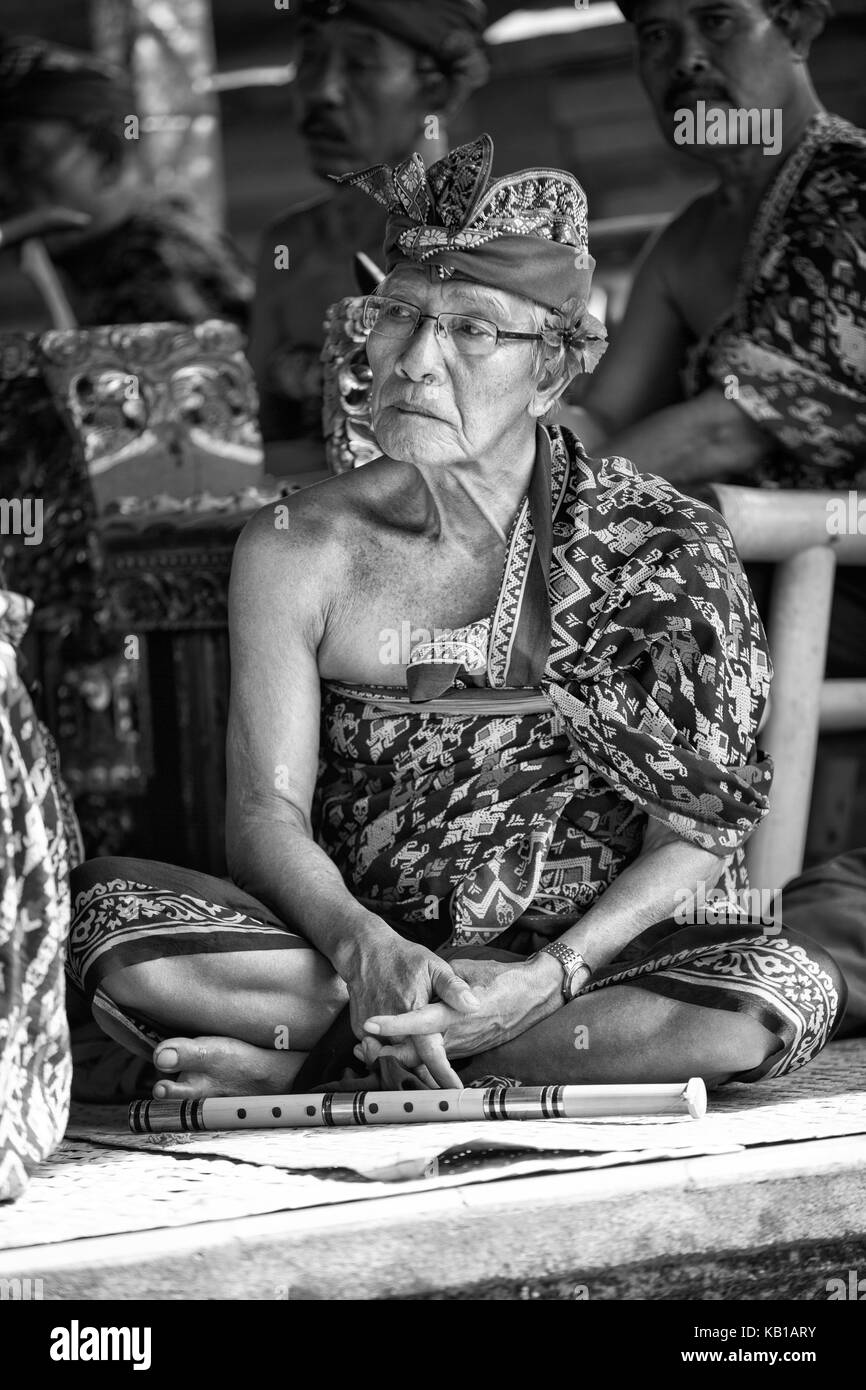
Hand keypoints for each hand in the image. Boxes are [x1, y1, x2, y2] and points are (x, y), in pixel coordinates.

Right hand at [339, 920, 480, 1086]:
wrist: (364, 952)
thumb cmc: (402, 958)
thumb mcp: (433, 966)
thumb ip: (453, 988)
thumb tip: (474, 1006)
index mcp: (414, 1014)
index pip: (430, 1053)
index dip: (442, 1076)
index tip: (454, 1094)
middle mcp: (392, 1028)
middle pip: (411, 1064)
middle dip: (427, 1080)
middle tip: (444, 1093)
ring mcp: (373, 1032)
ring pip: (393, 1061)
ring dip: (409, 1071)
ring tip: (425, 1084)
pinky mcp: (360, 1032)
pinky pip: (378, 1051)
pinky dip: (389, 1056)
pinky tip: (401, 1057)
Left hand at [361, 952, 563, 1062]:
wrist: (535, 994)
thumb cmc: (503, 978)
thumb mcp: (472, 969)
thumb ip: (445, 978)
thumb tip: (423, 979)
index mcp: (456, 1014)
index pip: (419, 1022)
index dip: (393, 1024)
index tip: (370, 1022)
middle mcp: (457, 1035)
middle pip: (415, 1052)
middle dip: (386, 1053)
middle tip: (361, 1048)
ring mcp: (462, 1046)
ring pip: (423, 1058)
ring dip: (397, 1055)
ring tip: (369, 1048)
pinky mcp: (465, 1049)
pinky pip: (435, 1056)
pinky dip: (415, 1055)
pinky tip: (396, 1048)